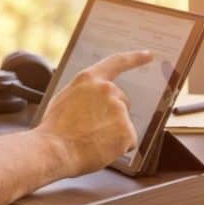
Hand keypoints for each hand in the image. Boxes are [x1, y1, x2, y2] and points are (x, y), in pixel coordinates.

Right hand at [34, 49, 152, 176]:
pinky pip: (128, 140)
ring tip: (91, 138)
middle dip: (112, 113)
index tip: (148, 55)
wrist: (55, 149)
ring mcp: (119, 110)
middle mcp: (107, 90)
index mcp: (89, 79)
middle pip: (121, 101)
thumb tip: (93, 98)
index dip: (134, 58)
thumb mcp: (65, 97)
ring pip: (123, 122)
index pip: (116, 62)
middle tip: (91, 127)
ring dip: (113, 131)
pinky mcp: (127, 131)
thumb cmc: (55, 127)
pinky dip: (118, 146)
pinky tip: (100, 147)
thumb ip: (84, 91)